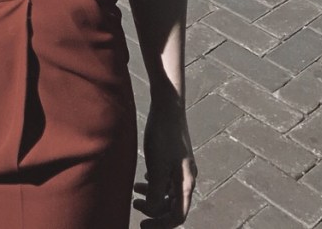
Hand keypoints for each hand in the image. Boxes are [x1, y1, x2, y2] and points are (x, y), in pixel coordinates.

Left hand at [133, 104, 196, 224]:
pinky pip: (166, 179)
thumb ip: (157, 192)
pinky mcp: (174, 158)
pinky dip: (154, 184)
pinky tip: (143, 179)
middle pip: (173, 206)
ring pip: (168, 192)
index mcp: (186, 183)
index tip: (141, 225)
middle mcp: (187, 178)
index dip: (160, 225)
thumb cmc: (163, 136)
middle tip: (135, 206)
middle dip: (154, 211)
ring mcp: (181, 168)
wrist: (168, 106)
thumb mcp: (158, 167)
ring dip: (152, 196)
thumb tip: (153, 211)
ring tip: (134, 191)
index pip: (177, 216)